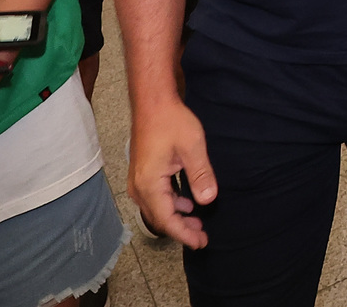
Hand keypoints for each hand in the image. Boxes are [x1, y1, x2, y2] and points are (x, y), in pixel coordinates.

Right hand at [129, 99, 217, 248]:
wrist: (153, 103)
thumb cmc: (171, 122)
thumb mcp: (193, 147)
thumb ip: (200, 175)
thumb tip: (208, 200)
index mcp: (149, 185)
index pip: (167, 220)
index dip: (184, 234)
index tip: (201, 242)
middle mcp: (139, 187)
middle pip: (159, 218)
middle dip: (181, 229)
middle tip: (202, 235)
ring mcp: (138, 181)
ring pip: (156, 209)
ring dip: (176, 217)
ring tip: (197, 221)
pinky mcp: (142, 174)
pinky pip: (155, 198)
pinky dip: (171, 204)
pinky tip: (186, 202)